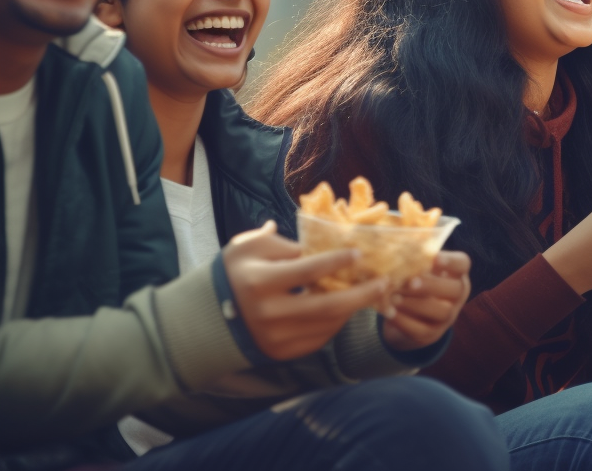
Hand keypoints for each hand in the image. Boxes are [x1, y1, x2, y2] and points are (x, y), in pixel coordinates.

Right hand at [223, 221, 388, 360]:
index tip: (359, 252)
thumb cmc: (234, 273)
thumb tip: (314, 239)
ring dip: (353, 309)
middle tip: (383, 281)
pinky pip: (318, 339)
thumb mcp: (248, 247)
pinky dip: (336, 323)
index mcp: (260, 282)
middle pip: (325, 306)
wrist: (207, 318)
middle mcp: (269, 314)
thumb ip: (280, 241)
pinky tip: (348, 308)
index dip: (336, 261)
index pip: (307, 271)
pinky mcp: (281, 353)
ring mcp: (276, 338)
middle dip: (360, 294)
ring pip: (325, 325)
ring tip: (372, 292)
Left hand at [380, 251, 471, 350]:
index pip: (462, 264)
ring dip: (416, 304)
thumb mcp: (418, 267)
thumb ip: (414, 258)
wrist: (408, 314)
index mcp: (456, 273)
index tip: (434, 257)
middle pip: (455, 290)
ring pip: (441, 311)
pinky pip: (421, 330)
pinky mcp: (432, 334)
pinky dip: (403, 321)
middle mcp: (457, 295)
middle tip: (410, 281)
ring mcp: (447, 317)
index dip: (450, 261)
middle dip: (431, 285)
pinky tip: (388, 312)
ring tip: (394, 296)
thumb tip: (398, 246)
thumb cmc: (414, 279)